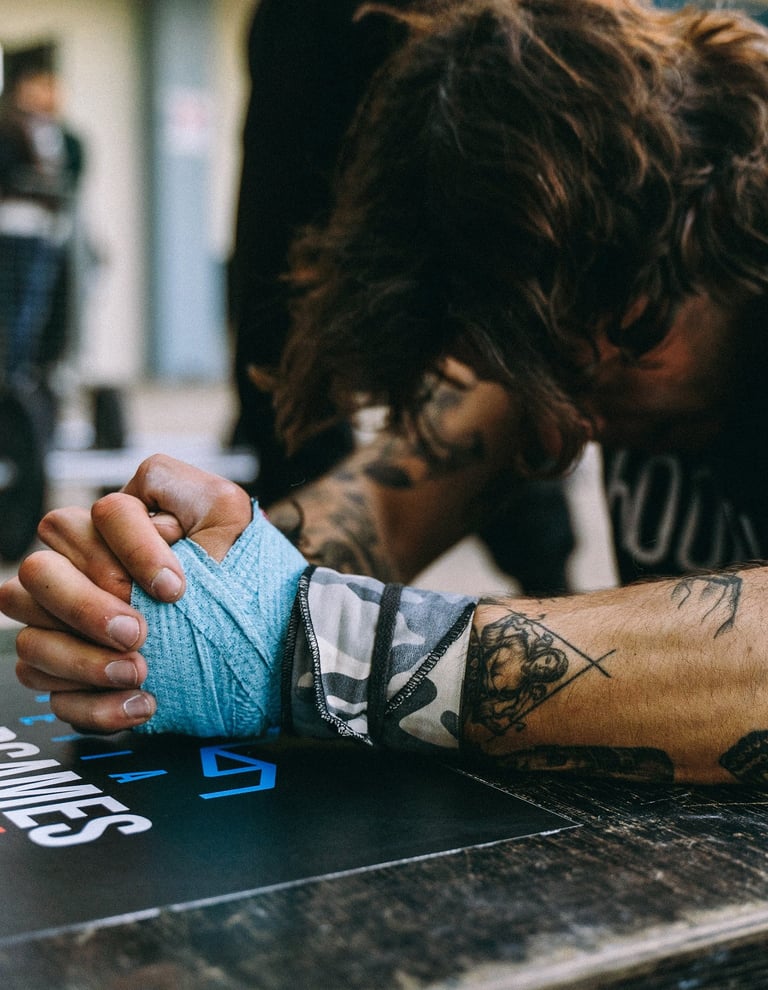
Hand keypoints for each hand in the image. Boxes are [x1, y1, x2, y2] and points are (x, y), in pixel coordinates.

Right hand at [0, 455, 253, 732]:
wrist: (256, 629)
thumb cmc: (236, 567)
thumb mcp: (224, 512)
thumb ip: (183, 488)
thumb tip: (140, 498)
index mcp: (110, 526)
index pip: (100, 516)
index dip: (133, 549)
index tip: (175, 588)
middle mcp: (74, 570)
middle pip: (40, 572)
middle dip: (87, 606)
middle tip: (138, 632)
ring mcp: (62, 625)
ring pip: (32, 639)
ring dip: (83, 661)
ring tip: (141, 671)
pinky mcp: (67, 675)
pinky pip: (52, 693)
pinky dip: (94, 706)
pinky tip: (141, 703)